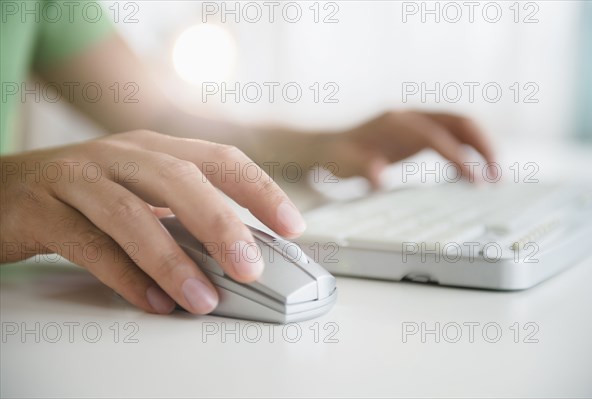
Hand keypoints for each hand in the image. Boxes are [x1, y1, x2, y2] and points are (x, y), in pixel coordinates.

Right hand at [0, 131, 305, 314]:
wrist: (7, 190)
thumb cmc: (87, 194)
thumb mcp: (143, 191)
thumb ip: (185, 215)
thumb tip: (239, 252)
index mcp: (155, 148)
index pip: (220, 159)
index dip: (260, 189)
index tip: (293, 225)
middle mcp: (121, 155)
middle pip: (180, 179)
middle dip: (221, 224)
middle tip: (250, 266)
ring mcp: (80, 178)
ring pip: (133, 215)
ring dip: (173, 260)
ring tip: (203, 298)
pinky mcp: (43, 210)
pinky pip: (90, 246)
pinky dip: (125, 277)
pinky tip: (153, 302)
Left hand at [312, 110, 495, 186]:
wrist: (328, 145)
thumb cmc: (336, 156)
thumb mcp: (343, 164)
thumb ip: (362, 168)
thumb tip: (379, 177)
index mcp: (395, 122)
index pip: (436, 135)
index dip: (458, 156)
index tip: (475, 179)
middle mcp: (410, 117)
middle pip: (459, 122)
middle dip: (483, 146)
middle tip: (497, 176)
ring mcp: (417, 123)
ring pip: (461, 127)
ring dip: (481, 148)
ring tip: (494, 176)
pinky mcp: (419, 133)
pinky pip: (453, 137)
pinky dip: (467, 152)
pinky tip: (469, 175)